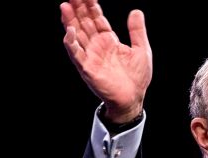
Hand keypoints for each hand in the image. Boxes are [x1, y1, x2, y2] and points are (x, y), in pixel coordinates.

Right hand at [60, 0, 151, 122]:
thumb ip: (137, 30)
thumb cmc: (137, 77)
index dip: (92, 6)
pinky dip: (72, 43)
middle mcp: (97, 46)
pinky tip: (70, 31)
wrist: (133, 98)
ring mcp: (91, 56)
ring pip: (77, 35)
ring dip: (70, 21)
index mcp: (109, 41)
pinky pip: (76, 54)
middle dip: (79, 8)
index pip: (97, 19)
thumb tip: (136, 11)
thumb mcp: (142, 49)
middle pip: (85, 23)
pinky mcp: (87, 68)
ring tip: (65, 5)